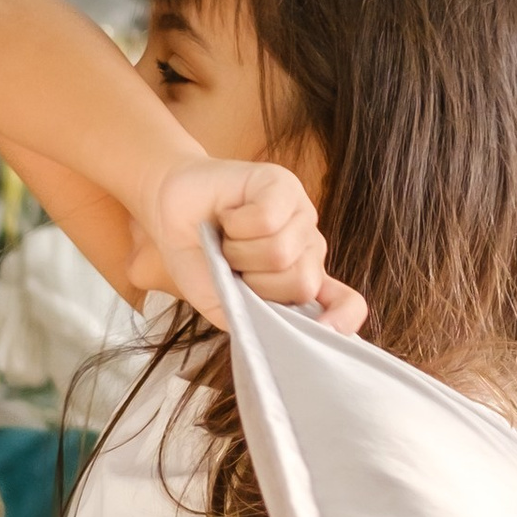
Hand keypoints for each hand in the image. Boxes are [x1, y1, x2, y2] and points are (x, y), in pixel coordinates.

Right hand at [135, 154, 367, 330]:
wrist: (169, 214)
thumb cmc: (198, 258)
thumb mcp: (222, 303)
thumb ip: (253, 321)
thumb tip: (280, 332)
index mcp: (301, 281)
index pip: (347, 303)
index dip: (342, 318)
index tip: (325, 330)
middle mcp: (308, 249)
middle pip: (302, 282)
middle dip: (254, 282)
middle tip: (232, 266)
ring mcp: (300, 215)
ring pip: (280, 252)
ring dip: (238, 252)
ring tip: (226, 239)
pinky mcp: (283, 184)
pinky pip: (266, 219)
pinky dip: (235, 224)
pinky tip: (228, 215)